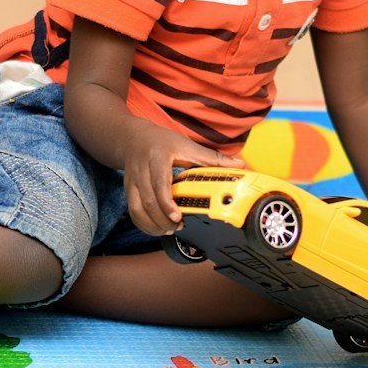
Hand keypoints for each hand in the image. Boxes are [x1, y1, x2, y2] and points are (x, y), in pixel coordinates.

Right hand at [121, 120, 243, 235]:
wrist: (133, 138)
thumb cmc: (162, 141)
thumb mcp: (187, 145)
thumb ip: (212, 157)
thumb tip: (239, 164)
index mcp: (157, 158)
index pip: (159, 184)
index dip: (167, 203)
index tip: (178, 217)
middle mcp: (141, 170)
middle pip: (148, 201)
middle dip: (162, 219)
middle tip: (178, 227)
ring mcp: (132, 182)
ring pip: (137, 209)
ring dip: (152, 224)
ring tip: (168, 230)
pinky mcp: (128, 190)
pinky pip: (132, 212)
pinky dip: (143, 224)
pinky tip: (156, 228)